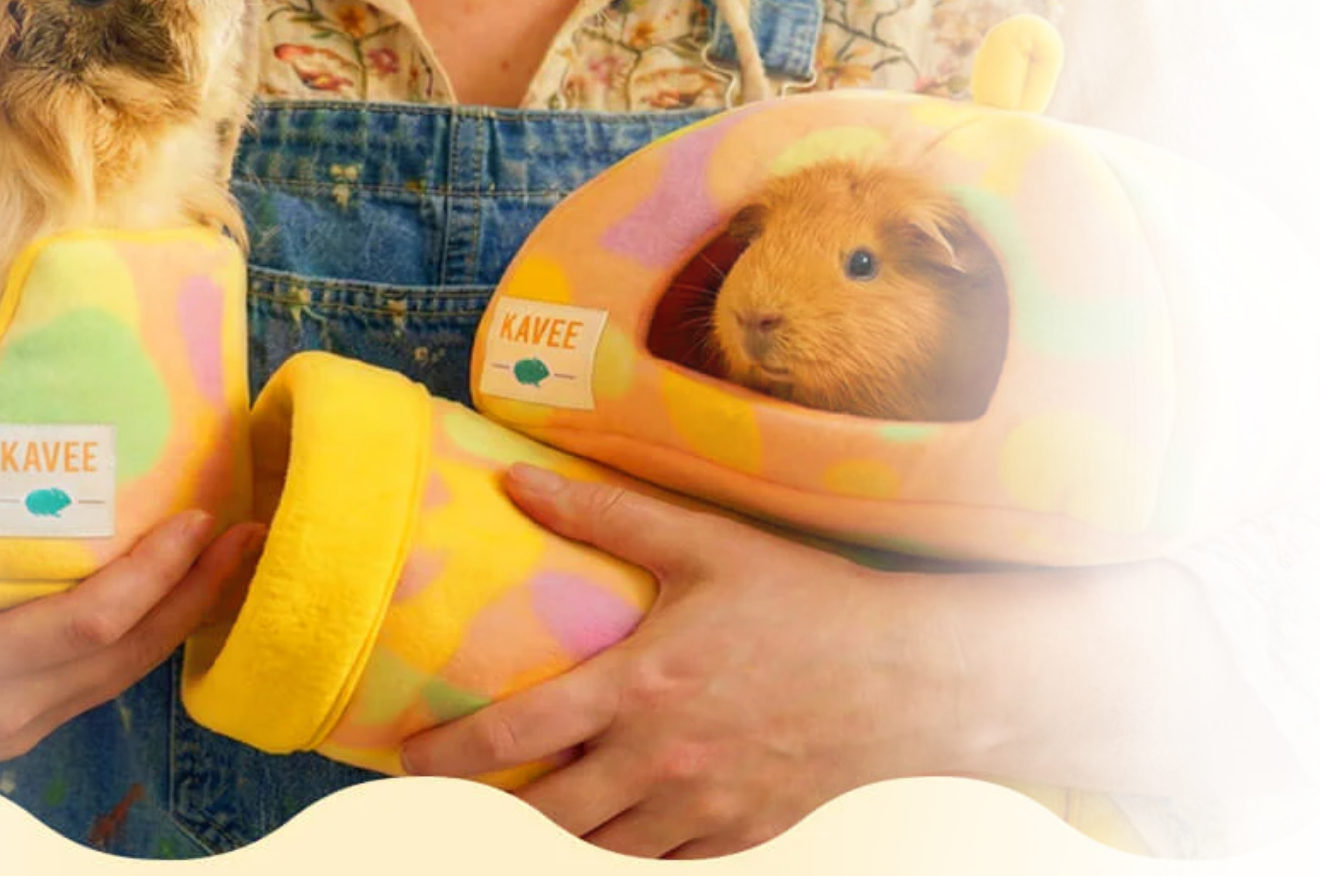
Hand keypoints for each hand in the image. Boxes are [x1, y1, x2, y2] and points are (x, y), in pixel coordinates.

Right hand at [0, 509, 263, 810]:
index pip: (85, 625)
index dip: (150, 578)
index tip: (197, 524)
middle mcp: (5, 708)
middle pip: (129, 652)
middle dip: (199, 594)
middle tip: (256, 534)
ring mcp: (11, 724)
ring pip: (121, 673)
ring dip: (182, 617)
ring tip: (229, 560)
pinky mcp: (7, 727)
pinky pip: (95, 681)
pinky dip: (142, 640)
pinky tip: (164, 602)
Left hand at [400, 465, 954, 858]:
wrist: (912, 679)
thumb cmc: (807, 603)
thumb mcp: (705, 543)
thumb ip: (605, 513)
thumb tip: (516, 481)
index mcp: (640, 687)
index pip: (514, 737)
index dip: (446, 757)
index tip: (407, 759)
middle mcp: (661, 760)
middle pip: (544, 812)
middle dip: (491, 808)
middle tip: (462, 788)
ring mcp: (702, 808)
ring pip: (597, 847)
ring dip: (556, 827)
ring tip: (532, 799)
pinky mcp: (739, 835)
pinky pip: (659, 861)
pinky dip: (625, 845)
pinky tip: (614, 816)